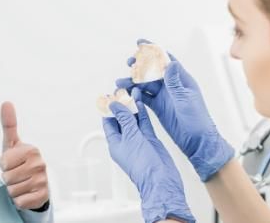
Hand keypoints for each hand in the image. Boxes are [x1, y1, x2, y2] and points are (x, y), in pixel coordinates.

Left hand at [0, 101, 49, 210]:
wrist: (35, 182)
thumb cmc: (20, 161)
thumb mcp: (12, 143)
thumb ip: (8, 124)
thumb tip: (6, 103)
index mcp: (32, 150)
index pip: (3, 162)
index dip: (4, 165)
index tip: (12, 162)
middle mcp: (40, 164)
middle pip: (7, 177)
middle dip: (8, 178)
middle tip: (16, 173)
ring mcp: (42, 180)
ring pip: (12, 190)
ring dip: (13, 189)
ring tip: (21, 182)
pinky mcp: (43, 196)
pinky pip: (20, 201)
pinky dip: (19, 200)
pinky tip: (26, 192)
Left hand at [102, 92, 194, 222]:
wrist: (161, 179)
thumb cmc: (143, 165)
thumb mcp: (130, 137)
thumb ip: (124, 120)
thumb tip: (115, 106)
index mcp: (115, 143)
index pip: (108, 123)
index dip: (108, 109)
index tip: (109, 96)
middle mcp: (125, 141)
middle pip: (121, 120)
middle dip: (121, 106)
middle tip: (122, 91)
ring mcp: (138, 140)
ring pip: (134, 120)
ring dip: (132, 107)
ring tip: (132, 93)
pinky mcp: (150, 140)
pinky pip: (144, 123)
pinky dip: (143, 113)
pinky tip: (141, 103)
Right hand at [117, 39, 233, 181]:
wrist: (198, 142)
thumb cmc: (198, 120)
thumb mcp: (186, 100)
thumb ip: (175, 83)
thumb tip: (170, 63)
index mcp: (182, 79)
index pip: (166, 59)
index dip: (153, 50)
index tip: (140, 43)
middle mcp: (172, 85)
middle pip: (152, 70)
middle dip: (139, 65)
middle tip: (128, 63)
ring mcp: (165, 96)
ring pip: (145, 84)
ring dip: (133, 82)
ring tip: (119, 83)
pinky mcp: (159, 107)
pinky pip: (144, 97)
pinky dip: (135, 95)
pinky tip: (126, 94)